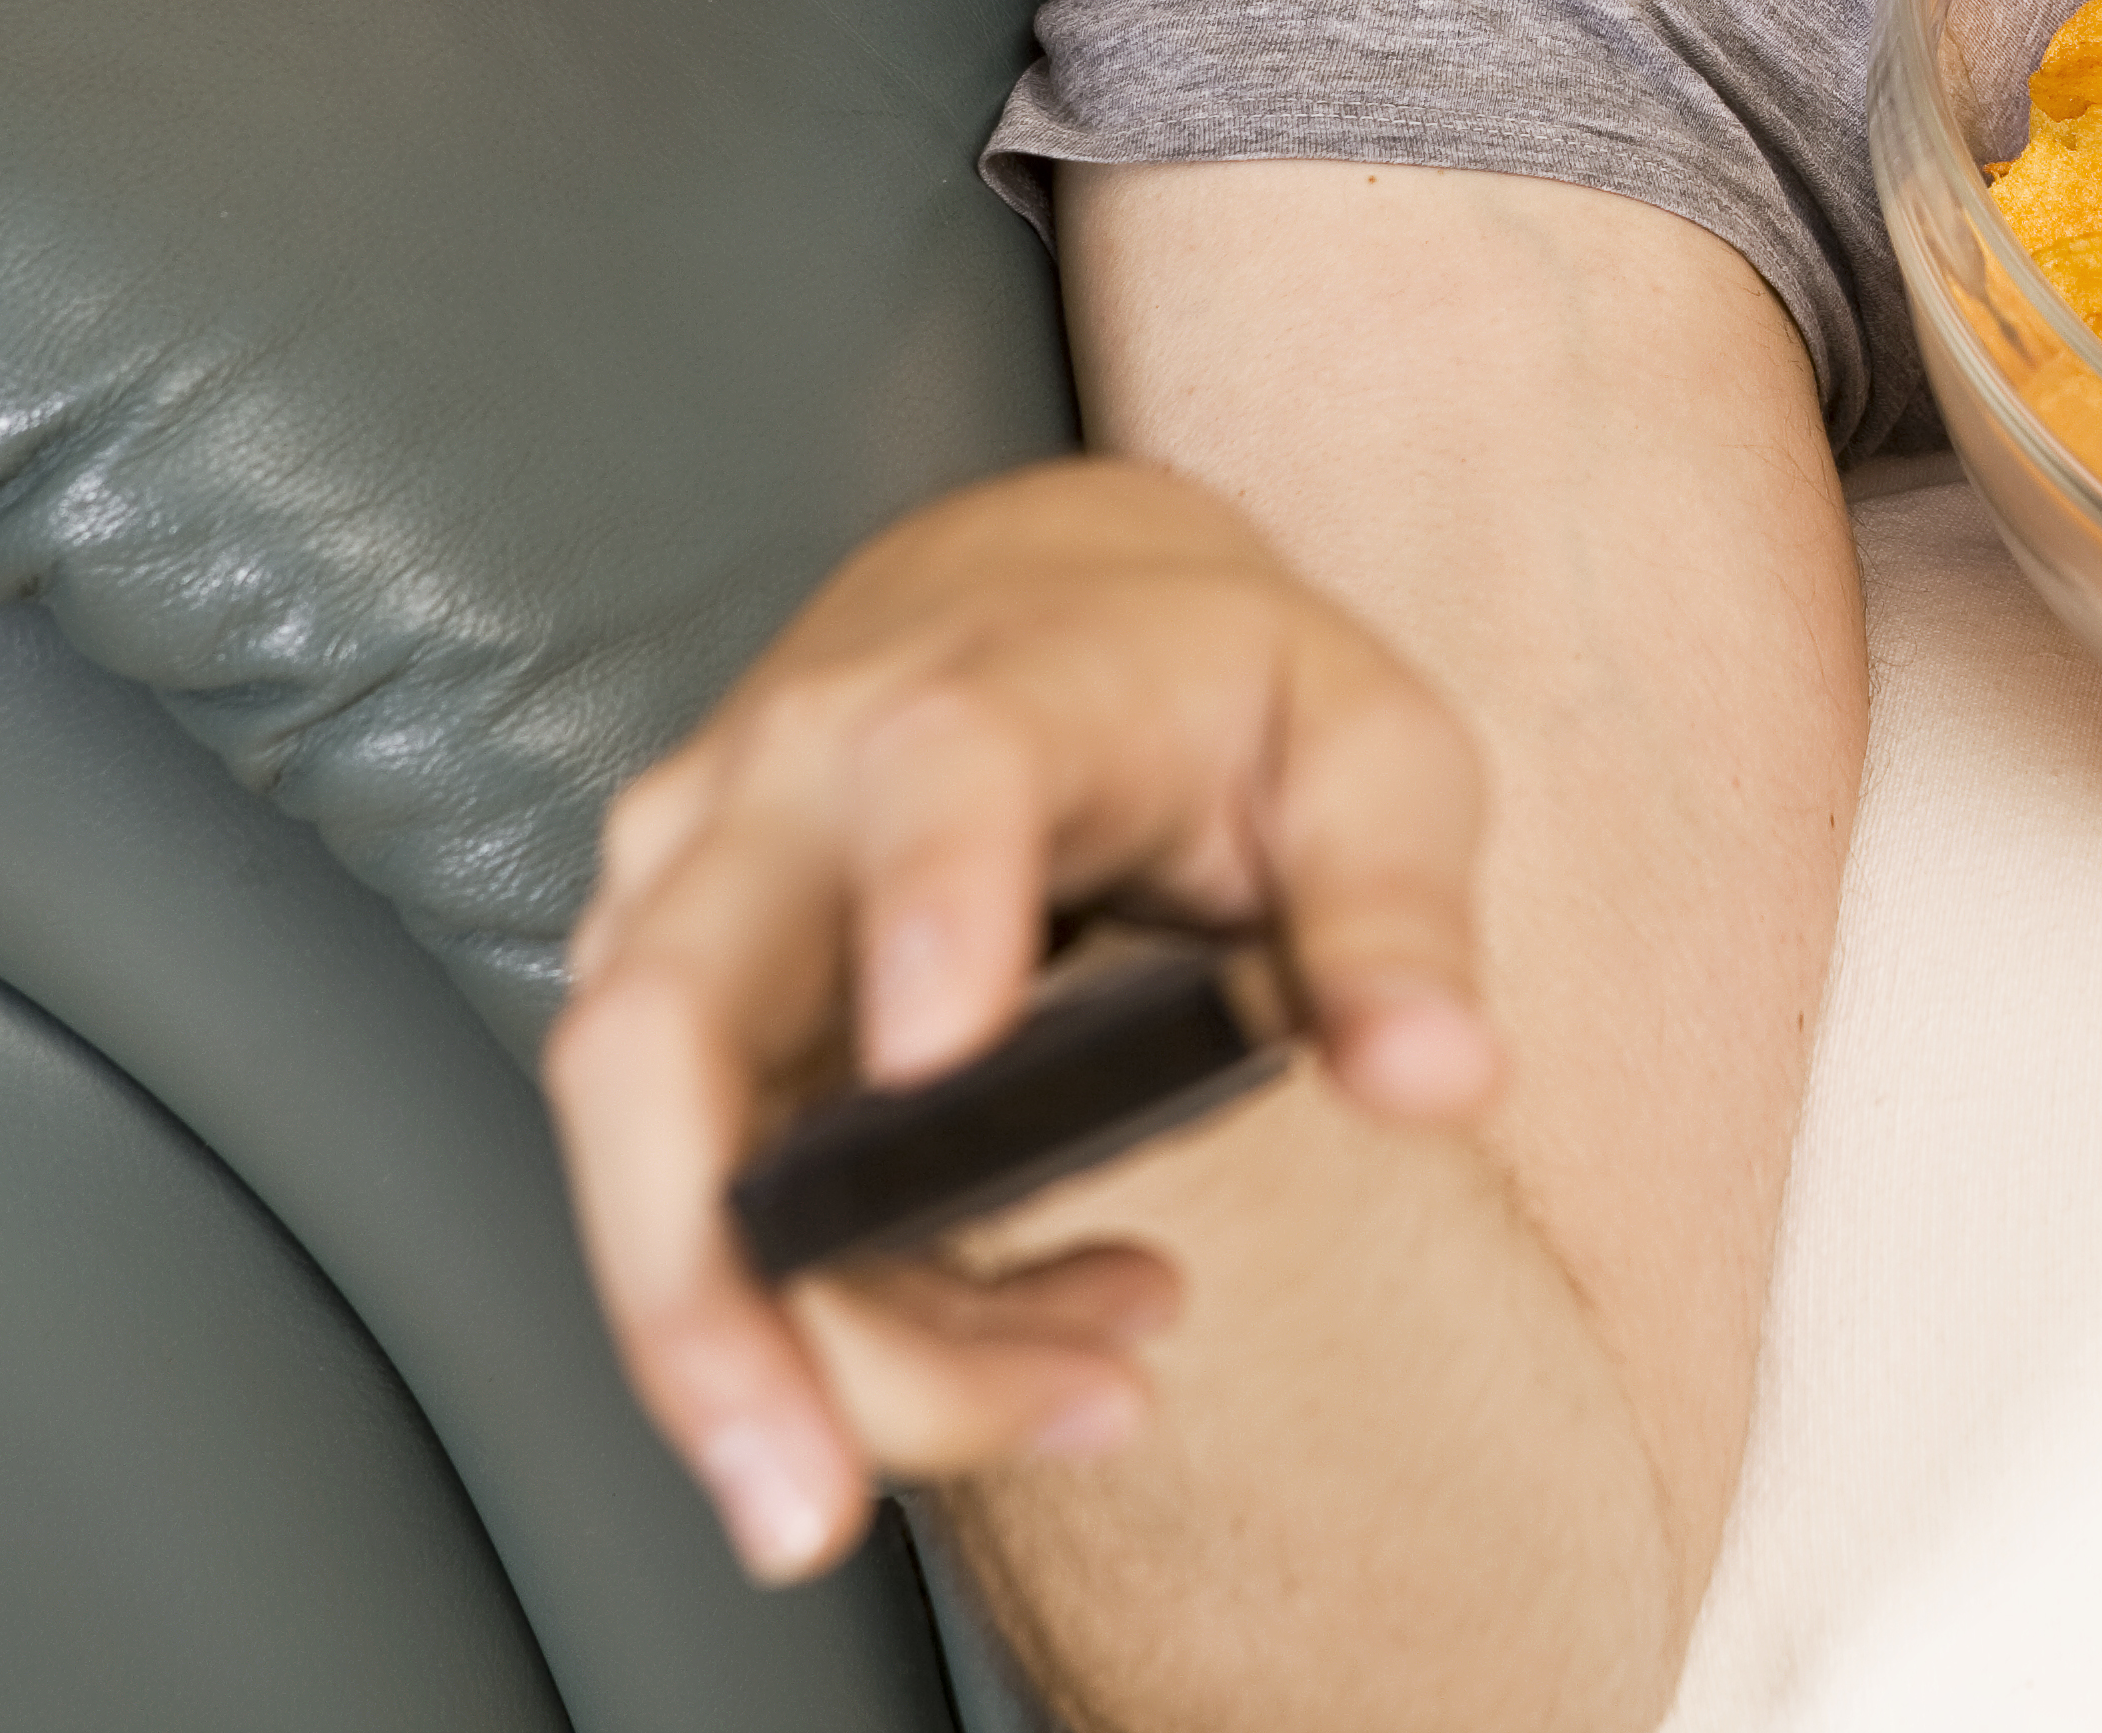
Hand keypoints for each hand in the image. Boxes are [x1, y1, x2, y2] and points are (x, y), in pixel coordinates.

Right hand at [541, 455, 1502, 1583]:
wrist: (1047, 602)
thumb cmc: (1215, 691)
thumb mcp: (1371, 760)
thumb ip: (1398, 915)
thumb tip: (1442, 1077)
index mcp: (985, 691)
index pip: (939, 774)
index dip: (933, 903)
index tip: (938, 1058)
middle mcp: (787, 790)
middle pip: (659, 1037)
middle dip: (699, 1288)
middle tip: (806, 1498)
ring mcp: (691, 906)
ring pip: (666, 1173)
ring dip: (830, 1354)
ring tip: (1090, 1395)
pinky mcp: (672, 1015)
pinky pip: (720, 1213)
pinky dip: (866, 1325)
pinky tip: (1044, 1335)